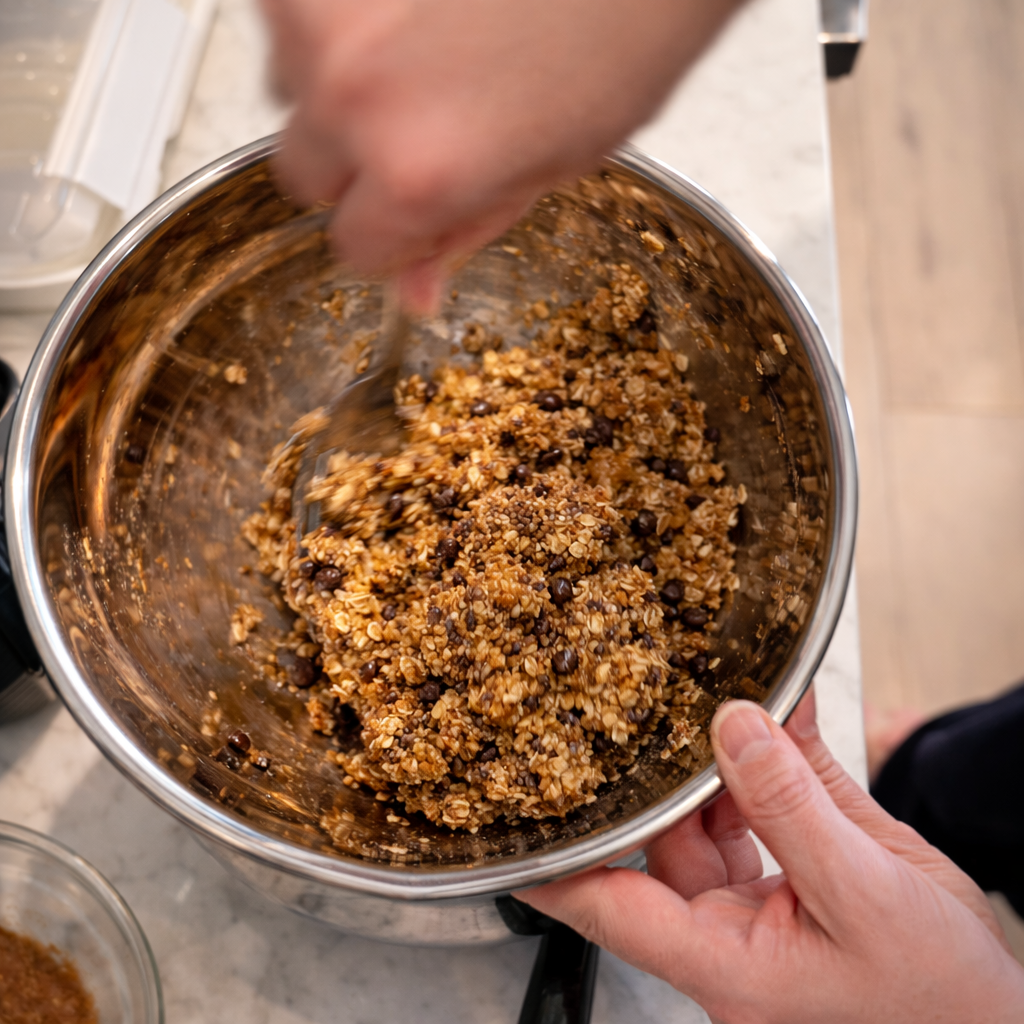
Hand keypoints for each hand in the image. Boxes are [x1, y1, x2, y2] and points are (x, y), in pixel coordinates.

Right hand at [260, 0, 742, 310]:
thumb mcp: (558, 161)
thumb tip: (416, 288)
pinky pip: (293, 10)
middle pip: (301, 171)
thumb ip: (468, 226)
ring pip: (289, 79)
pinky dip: (340, 16)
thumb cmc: (627, 22)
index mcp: (417, 171)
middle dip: (352, 164)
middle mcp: (351, 92)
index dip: (391, 236)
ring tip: (423, 46)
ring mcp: (320, 7)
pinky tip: (409, 5)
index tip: (410, 218)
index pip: (355, 249)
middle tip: (415, 127)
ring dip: (338, 78)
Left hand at [520, 689, 1023, 1022]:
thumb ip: (795, 806)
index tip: (502, 822)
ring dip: (716, 757)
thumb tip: (734, 726)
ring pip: (710, 815)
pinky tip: (777, 713)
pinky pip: (765, 807)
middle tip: (632, 701)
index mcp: (724, 961)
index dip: (549, 862)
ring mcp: (759, 907)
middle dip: (652, 772)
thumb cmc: (942, 1005)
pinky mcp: (795, 878)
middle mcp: (726, 936)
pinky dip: (772, 760)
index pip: (604, 905)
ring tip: (720, 695)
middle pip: (659, 839)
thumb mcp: (868, 895)